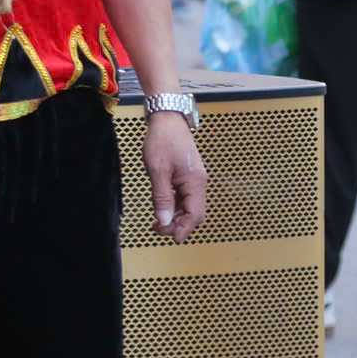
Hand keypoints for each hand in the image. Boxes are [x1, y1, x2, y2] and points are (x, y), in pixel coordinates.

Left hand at [145, 110, 208, 239]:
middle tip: (157, 228)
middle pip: (195, 214)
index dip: (184, 229)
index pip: (195, 215)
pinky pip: (185, 198)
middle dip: (178, 225)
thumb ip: (161, 198)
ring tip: (157, 222)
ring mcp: (195, 179)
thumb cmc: (162, 140)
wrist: (167, 119)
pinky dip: (175, 207)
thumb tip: (164, 221)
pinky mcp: (189, 176)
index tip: (170, 238)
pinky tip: (162, 209)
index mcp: (195, 182)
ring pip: (190, 207)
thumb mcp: (157, 171)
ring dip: (176, 217)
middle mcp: (199, 182)